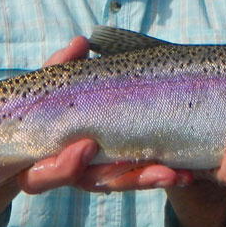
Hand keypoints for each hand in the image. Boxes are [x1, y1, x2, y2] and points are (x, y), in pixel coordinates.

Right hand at [17, 37, 194, 196]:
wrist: (57, 121)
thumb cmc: (50, 100)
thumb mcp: (54, 83)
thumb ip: (63, 65)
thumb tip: (80, 43)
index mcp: (40, 159)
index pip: (44, 175)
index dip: (62, 167)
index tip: (87, 146)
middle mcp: (67, 173)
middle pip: (92, 184)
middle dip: (125, 178)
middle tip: (156, 171)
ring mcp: (94, 174)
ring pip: (120, 182)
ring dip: (150, 178)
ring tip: (177, 173)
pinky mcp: (118, 170)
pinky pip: (138, 176)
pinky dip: (160, 175)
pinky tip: (185, 174)